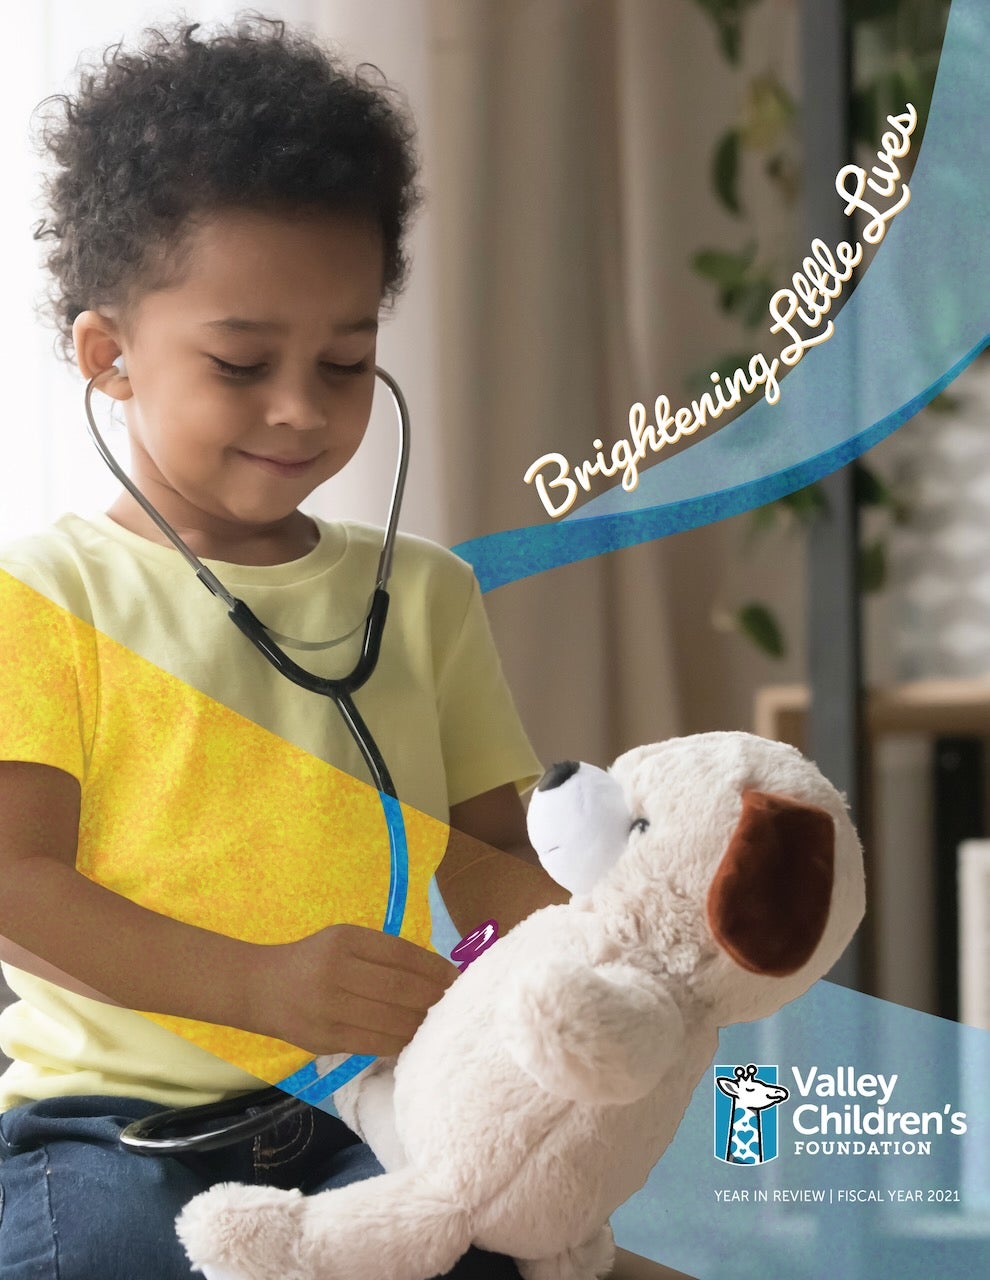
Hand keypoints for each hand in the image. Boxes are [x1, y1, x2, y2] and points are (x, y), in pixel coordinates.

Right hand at [250, 924, 458, 1057]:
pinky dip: (401, 1042)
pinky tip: (415, 1039)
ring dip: (422, 1024)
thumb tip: (437, 973)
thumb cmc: (313, 959)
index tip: (456, 977)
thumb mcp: (344, 940)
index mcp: (344, 940)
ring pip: (391, 1020)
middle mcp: (336, 971)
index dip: (434, 967)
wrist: (261, 988)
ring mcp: (329, 1008)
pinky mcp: (325, 1039)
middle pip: (400, 988)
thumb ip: (384, 953)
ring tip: (440, 1024)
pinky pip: (375, 1044)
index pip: (401, 954)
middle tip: (456, 1004)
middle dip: (435, 998)